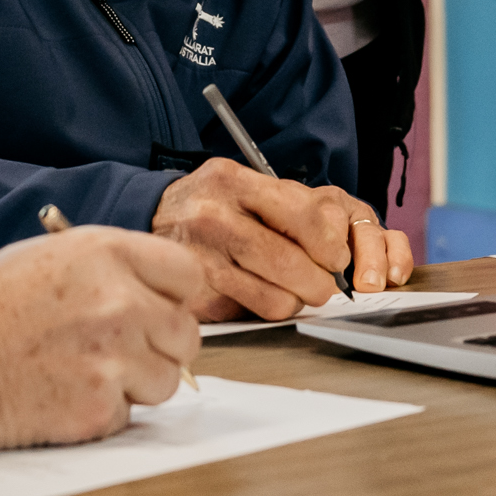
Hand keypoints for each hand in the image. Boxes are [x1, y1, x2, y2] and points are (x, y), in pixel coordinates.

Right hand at [0, 226, 202, 462]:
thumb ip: (109, 269)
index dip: (172, 295)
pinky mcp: (100, 408)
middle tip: (120, 350)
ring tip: (85, 373)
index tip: (156, 308)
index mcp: (107, 253)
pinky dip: (104, 412)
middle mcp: (121, 301)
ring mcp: (114, 358)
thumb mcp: (47, 257)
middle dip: (160, 345)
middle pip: (186, 333)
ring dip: (137, 383)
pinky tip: (63, 395)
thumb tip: (151, 290)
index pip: (187, 274)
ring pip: (167, 380)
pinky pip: (130, 415)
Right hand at [150, 158, 415, 318]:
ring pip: (277, 297)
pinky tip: (258, 292)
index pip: (307, 216)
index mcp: (234, 181)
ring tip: (289, 287)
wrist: (150, 218)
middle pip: (292, 263)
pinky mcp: (196, 295)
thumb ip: (295, 208)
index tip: (337, 256)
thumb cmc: (214, 205)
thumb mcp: (249, 187)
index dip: (333, 244)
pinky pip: (253, 313)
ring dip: (295, 299)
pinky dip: (267, 308)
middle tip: (325, 285)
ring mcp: (200, 258)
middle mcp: (213, 216)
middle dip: (321, 282)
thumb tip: (345, 251)